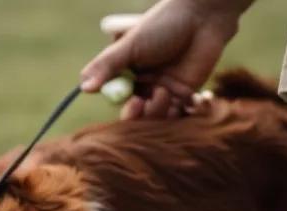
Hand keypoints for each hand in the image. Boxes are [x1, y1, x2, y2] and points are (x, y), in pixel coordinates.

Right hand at [80, 0, 248, 119]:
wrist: (202, 17)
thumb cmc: (163, 25)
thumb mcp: (130, 45)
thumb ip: (106, 66)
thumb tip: (84, 88)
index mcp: (126, 73)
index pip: (118, 99)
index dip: (124, 107)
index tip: (132, 103)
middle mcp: (143, 84)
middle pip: (136, 113)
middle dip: (140, 115)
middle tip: (144, 104)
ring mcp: (164, 90)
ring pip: (156, 117)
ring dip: (160, 111)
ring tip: (167, 92)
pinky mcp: (186, 94)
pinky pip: (179, 114)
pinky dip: (182, 113)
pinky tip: (187, 99)